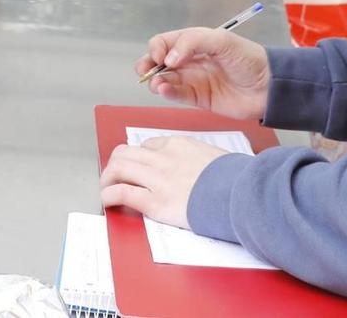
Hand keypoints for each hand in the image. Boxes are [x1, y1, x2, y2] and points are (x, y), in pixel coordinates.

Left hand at [99, 137, 230, 228]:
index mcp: (179, 144)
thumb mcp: (216, 157)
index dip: (139, 157)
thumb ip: (199, 159)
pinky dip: (108, 195)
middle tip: (113, 175)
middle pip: (126, 153)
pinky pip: (122, 193)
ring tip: (105, 188)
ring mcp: (158, 179)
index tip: (138, 166)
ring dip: (107, 178)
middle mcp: (164, 157)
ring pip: (118, 168)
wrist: (241, 194)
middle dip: (115, 164)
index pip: (148, 145)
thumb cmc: (235, 179)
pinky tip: (106, 200)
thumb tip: (200, 168)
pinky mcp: (156, 202)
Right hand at [135, 26, 271, 120]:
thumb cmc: (249, 59)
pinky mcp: (198, 99)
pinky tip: (164, 90)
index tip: (160, 56)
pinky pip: (176, 94)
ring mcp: (193, 80)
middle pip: (159, 61)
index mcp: (194, 42)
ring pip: (164, 79)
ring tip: (158, 83)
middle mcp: (190, 60)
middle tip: (145, 70)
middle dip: (147, 64)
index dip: (157, 48)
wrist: (269, 87)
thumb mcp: (222, 40)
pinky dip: (166, 92)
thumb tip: (168, 59)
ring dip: (155, 80)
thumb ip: (193, 43)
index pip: (165, 41)